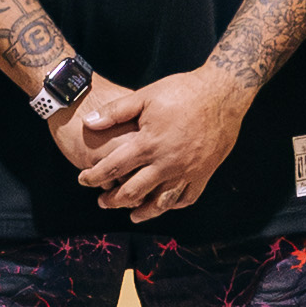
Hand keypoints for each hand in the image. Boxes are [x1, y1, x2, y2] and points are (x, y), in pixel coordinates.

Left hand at [71, 62, 252, 220]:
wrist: (223, 93)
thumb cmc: (182, 91)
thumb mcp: (146, 96)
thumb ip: (116, 111)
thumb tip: (89, 123)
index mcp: (148, 143)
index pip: (113, 168)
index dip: (94, 176)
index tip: (83, 180)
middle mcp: (166, 163)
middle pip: (133, 192)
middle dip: (113, 200)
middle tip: (102, 202)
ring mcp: (187, 171)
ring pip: (160, 203)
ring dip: (142, 211)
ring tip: (132, 214)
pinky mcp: (204, 173)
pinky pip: (186, 198)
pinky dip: (172, 205)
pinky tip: (164, 204)